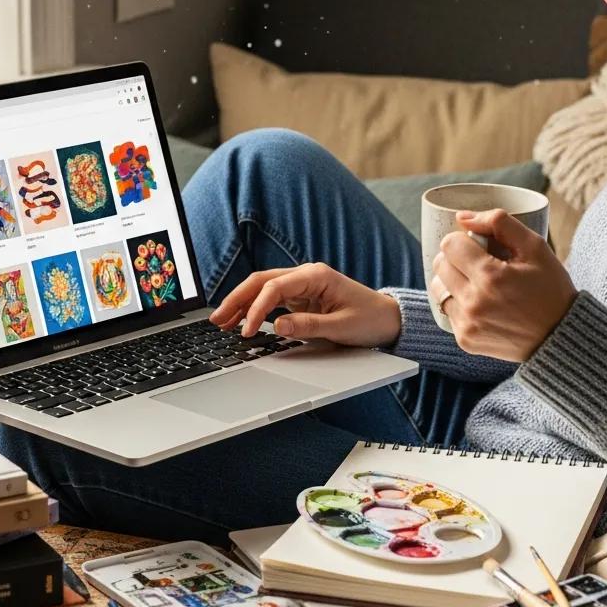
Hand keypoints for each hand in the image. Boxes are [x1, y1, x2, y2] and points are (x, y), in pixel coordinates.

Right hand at [208, 263, 402, 346]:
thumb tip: (276, 325)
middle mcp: (306, 276)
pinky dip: (254, 309)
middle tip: (216, 320)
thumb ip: (308, 326)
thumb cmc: (370, 319)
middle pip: (261, 282)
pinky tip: (241, 320)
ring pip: (263, 289)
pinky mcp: (301, 297)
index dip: (255, 309)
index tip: (245, 331)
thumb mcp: (341, 327)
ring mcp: (302, 285)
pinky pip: (271, 299)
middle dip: (237, 299)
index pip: (274, 287)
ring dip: (241, 303)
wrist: (389, 319)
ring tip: (221, 321)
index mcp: (316, 276)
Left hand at [430, 210, 576, 361]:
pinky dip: (459, 302)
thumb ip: (499, 223)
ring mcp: (468, 324)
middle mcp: (474, 303)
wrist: (561, 336)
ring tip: (477, 282)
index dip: (463, 240)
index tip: (478, 246)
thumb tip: (463, 217)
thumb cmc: (550, 288)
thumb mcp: (535, 247)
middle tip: (479, 262)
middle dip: (456, 258)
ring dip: (452, 280)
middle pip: (440, 265)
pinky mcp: (465, 339)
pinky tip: (481, 303)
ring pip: (438, 288)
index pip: (450, 245)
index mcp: (490, 277)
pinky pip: (447, 310)